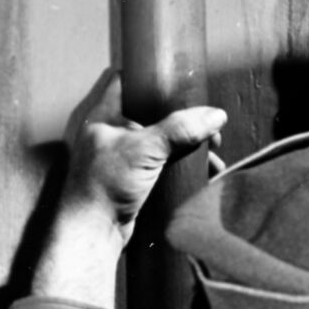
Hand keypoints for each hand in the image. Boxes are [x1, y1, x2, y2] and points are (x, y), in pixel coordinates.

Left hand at [32, 71, 226, 306]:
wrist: (93, 231)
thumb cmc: (105, 184)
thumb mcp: (146, 149)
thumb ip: (180, 129)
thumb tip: (215, 116)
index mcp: (104, 116)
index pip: (124, 81)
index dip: (149, 77)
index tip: (178, 80)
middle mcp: (112, 133)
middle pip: (152, 113)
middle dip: (183, 119)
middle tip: (207, 126)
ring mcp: (122, 157)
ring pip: (161, 141)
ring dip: (187, 145)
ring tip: (212, 153)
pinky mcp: (133, 180)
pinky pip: (163, 165)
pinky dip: (182, 166)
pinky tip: (203, 172)